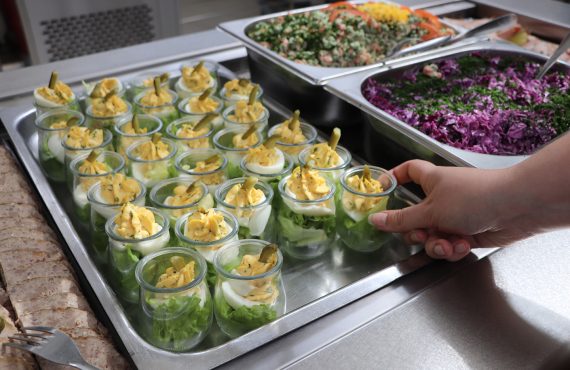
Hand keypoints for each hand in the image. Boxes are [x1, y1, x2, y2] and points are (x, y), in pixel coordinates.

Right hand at [369, 160, 533, 260]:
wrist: (516, 208)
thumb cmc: (473, 198)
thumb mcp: (431, 211)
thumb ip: (401, 220)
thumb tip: (375, 219)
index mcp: (431, 181)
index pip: (408, 172)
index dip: (394, 177)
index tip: (382, 189)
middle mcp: (442, 198)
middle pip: (416, 216)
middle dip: (416, 232)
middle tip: (421, 235)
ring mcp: (455, 216)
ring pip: (433, 235)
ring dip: (437, 244)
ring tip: (448, 243)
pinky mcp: (468, 233)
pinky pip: (450, 244)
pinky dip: (454, 247)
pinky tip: (463, 244)